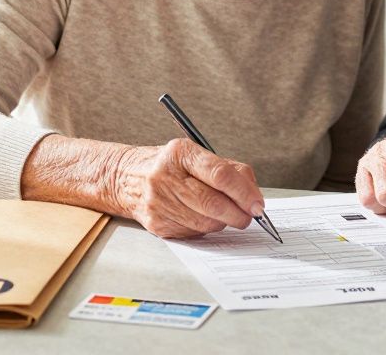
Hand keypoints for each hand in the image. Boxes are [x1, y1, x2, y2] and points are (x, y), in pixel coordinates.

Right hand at [106, 138, 264, 238]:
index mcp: (180, 153)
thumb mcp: (197, 155)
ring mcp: (159, 202)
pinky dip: (206, 228)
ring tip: (227, 214)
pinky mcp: (157, 224)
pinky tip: (202, 217)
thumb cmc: (171, 166)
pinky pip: (193, 233)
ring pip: (205, 222)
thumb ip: (229, 170)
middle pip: (213, 203)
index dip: (244, 192)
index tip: (258, 204)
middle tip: (250, 216)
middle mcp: (166, 177)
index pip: (219, 174)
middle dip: (239, 213)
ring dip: (224, 222)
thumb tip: (254, 196)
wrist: (127, 179)